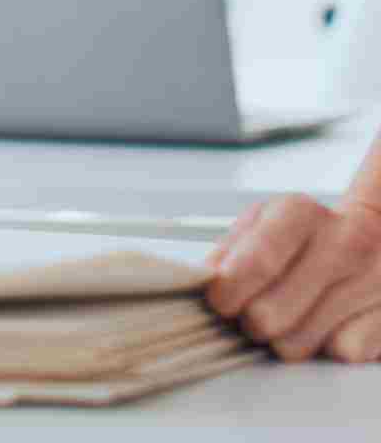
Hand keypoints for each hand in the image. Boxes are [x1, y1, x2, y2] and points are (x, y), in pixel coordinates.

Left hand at [204, 194, 380, 361]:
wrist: (377, 233)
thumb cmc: (309, 234)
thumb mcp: (265, 222)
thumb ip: (229, 250)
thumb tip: (203, 281)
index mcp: (300, 213)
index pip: (256, 263)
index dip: (228, 294)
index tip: (220, 303)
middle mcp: (343, 241)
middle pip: (269, 316)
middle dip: (252, 321)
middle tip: (257, 311)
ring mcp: (373, 280)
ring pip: (298, 344)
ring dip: (285, 338)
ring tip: (292, 315)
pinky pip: (338, 354)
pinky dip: (326, 347)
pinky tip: (328, 322)